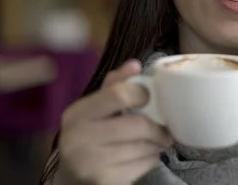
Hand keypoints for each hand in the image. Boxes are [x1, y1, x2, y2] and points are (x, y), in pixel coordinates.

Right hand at [58, 60, 172, 184]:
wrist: (73, 177)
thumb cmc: (91, 134)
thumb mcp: (96, 108)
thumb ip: (115, 84)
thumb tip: (134, 64)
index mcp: (77, 113)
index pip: (119, 94)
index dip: (142, 94)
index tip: (150, 98)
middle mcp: (79, 138)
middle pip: (138, 125)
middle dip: (158, 127)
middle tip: (164, 127)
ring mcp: (90, 163)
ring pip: (145, 146)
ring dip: (157, 143)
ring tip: (154, 141)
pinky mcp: (105, 181)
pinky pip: (144, 165)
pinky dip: (152, 159)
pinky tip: (143, 156)